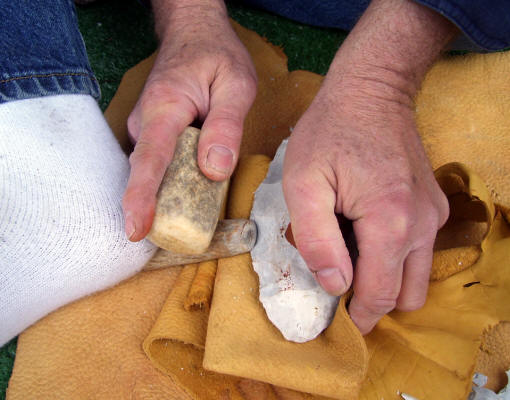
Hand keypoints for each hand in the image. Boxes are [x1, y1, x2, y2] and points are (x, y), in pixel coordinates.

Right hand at [122, 2, 256, 240]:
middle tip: (186, 229)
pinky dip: (173, 180)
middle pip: (148, 174)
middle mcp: (145, 121)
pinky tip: (192, 186)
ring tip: (195, 208)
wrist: (193, 32)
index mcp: (165, 108)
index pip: (151, 160)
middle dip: (158, 207)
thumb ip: (227, 126)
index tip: (135, 228)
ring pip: (154, 171)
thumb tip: (214, 170)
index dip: (141, 197)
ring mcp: (145, 128)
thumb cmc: (216, 55)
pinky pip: (159, 164)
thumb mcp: (236, 85)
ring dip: (170, 194)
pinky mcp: (151, 133)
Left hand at [283, 0, 455, 333]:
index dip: (356, 316)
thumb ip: (316, 239)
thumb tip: (335, 286)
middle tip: (337, 281)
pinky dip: (392, 255)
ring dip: (384, 279)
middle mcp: (423, 224)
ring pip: (416, 276)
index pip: (379, 295)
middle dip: (372, 301)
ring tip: (348, 253)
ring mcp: (433, 214)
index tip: (334, 318)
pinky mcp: (433, 205)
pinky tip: (362, 230)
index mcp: (390, 222)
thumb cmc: (330, 131)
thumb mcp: (303, 182)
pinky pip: (417, 250)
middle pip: (405, 295)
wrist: (370, 91)